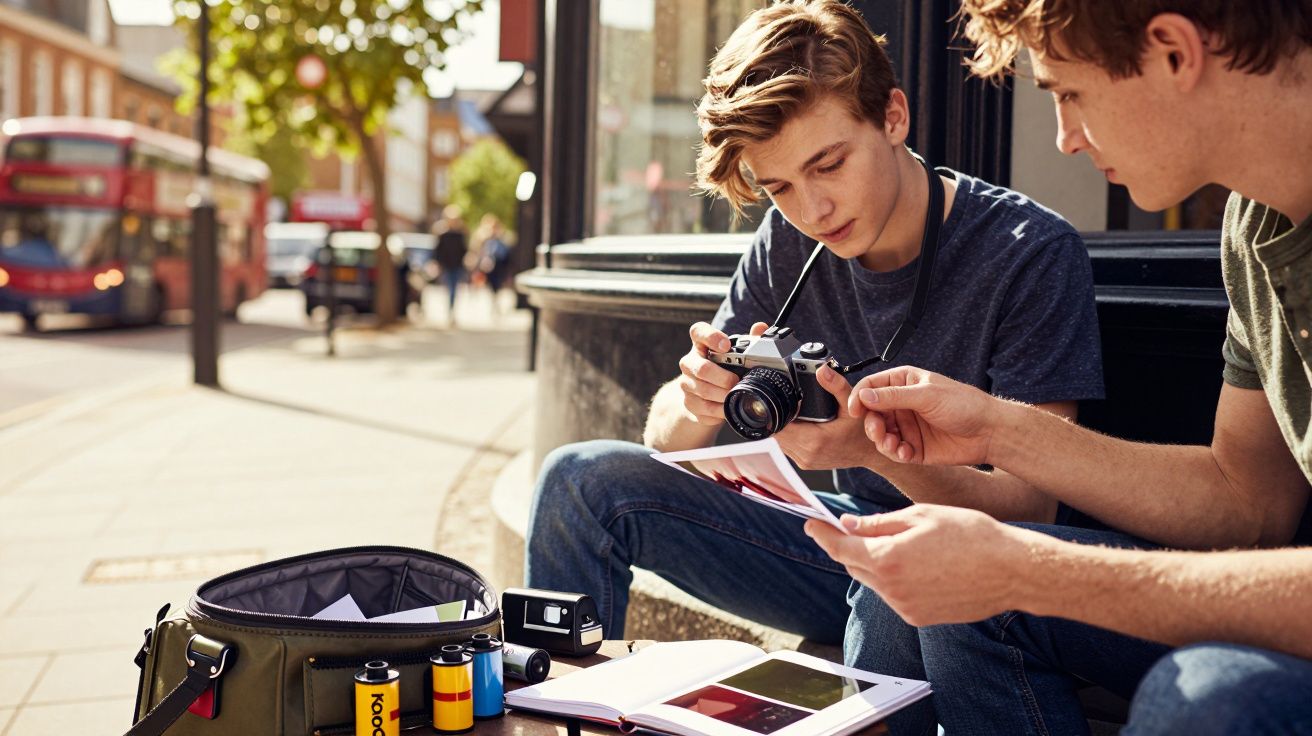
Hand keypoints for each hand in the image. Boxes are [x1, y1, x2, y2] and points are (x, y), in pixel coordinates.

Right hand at [678, 321, 768, 426]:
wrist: (703, 395)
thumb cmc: (723, 369)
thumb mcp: (735, 354)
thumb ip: (749, 340)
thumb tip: (760, 327)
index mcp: (701, 345)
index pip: (699, 331)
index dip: (711, 337)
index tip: (726, 345)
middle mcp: (690, 363)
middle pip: (702, 369)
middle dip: (723, 377)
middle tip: (736, 381)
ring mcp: (686, 384)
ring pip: (703, 391)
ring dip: (723, 395)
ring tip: (736, 395)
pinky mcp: (689, 404)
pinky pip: (704, 409)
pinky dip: (720, 411)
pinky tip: (729, 408)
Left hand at [775, 365, 885, 470]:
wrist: (871, 454)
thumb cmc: (864, 433)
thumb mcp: (853, 405)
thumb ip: (836, 386)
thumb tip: (822, 370)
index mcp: (814, 441)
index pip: (779, 426)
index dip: (777, 412)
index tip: (782, 400)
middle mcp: (806, 454)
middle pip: (776, 434)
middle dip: (779, 417)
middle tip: (788, 403)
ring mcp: (805, 461)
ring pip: (780, 442)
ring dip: (783, 427)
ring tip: (794, 414)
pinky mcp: (805, 463)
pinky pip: (787, 447)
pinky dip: (790, 435)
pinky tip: (800, 425)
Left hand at [805, 504, 1046, 625]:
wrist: (1012, 571)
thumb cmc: (971, 535)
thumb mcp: (922, 515)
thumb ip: (880, 523)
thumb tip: (850, 525)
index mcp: (888, 559)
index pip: (839, 548)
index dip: (821, 535)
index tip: (811, 525)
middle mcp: (892, 589)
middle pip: (854, 566)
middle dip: (852, 546)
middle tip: (858, 527)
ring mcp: (905, 607)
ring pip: (874, 581)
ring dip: (876, 563)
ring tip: (905, 544)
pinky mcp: (920, 617)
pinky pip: (894, 595)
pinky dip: (896, 579)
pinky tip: (921, 564)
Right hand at [848, 366, 1001, 466]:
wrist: (989, 432)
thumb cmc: (964, 404)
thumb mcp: (926, 395)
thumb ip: (893, 396)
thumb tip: (863, 395)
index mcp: (903, 383)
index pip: (870, 387)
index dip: (858, 398)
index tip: (853, 411)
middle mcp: (902, 404)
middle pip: (871, 414)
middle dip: (871, 424)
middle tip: (878, 432)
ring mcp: (907, 426)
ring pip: (880, 435)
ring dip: (882, 441)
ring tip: (894, 445)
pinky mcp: (913, 447)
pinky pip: (894, 451)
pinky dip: (896, 453)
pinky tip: (907, 453)